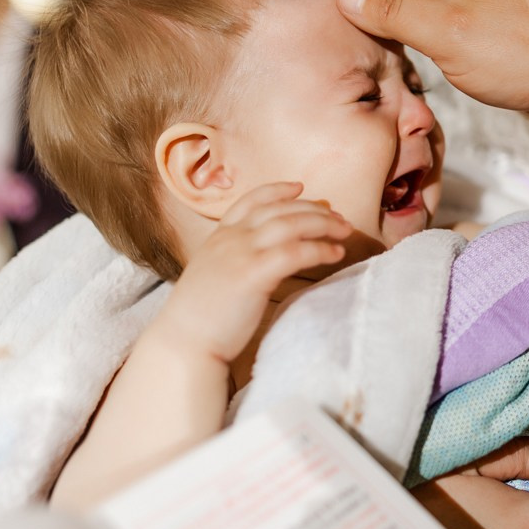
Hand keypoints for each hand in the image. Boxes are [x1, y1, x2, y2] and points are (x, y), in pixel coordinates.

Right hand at [149, 183, 350, 364]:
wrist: (184, 341)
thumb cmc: (203, 316)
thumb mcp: (215, 274)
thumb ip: (237, 258)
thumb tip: (268, 255)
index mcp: (219, 237)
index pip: (251, 200)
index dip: (278, 190)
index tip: (300, 187)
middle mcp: (230, 239)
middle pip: (279, 210)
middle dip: (313, 209)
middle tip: (338, 216)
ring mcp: (240, 253)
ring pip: (291, 224)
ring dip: (324, 224)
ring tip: (345, 230)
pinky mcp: (253, 273)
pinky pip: (295, 252)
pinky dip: (319, 249)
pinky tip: (336, 254)